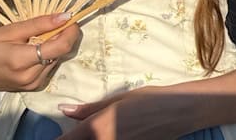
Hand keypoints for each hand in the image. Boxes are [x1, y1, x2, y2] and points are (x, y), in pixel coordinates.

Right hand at [0, 13, 79, 90]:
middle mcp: (31, 77)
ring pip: (57, 60)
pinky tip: (35, 50)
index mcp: (23, 61)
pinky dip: (49, 56)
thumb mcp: (10, 30)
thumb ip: (39, 24)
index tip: (70, 19)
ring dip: (56, 46)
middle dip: (63, 36)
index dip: (71, 31)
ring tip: (39, 38)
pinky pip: (50, 67)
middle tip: (54, 25)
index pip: (61, 46)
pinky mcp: (33, 87)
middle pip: (62, 53)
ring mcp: (33, 84)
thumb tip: (65, 16)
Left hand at [57, 87, 186, 139]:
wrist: (180, 112)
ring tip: (101, 131)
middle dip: (74, 139)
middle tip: (78, 133)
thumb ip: (89, 109)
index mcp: (97, 127)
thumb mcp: (119, 99)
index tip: (55, 137)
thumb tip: (63, 109)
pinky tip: (112, 135)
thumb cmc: (150, 99)